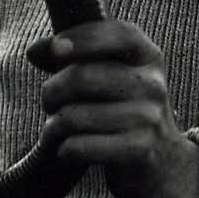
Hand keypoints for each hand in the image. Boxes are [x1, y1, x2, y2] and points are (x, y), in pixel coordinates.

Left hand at [32, 19, 198, 197]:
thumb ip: (75, 58)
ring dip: (53, 127)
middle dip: (51, 92)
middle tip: (50, 103)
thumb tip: (34, 50)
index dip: (83, 38)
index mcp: (149, 57)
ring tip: (57, 130)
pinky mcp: (139, 150)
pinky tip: (70, 151)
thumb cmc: (125, 111)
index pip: (118, 34)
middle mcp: (152, 84)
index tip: (57, 49)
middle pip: (81, 77)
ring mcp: (148, 118)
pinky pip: (79, 147)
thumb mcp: (112, 77)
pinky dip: (64, 150)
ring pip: (73, 116)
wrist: (164, 162)